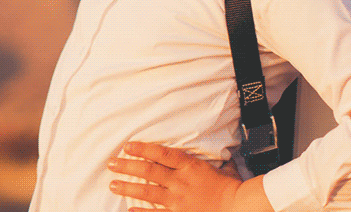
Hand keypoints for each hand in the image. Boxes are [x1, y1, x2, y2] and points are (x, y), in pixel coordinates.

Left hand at [107, 141, 243, 211]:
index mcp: (189, 166)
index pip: (161, 153)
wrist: (239, 206)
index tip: (127, 146)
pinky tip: (129, 210)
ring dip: (128, 188)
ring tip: (112, 185)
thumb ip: (198, 162)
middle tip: (111, 163)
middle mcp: (180, 181)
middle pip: (149, 171)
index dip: (142, 148)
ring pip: (148, 192)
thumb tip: (194, 152)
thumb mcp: (214, 167)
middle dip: (127, 166)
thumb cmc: (230, 186)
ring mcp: (178, 200)